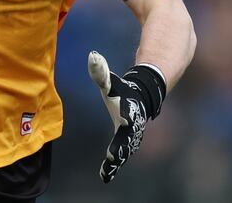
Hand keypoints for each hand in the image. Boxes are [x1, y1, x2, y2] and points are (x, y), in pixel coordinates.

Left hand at [88, 51, 165, 182]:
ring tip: (107, 172)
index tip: (126, 120)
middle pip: (128, 137)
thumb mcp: (110, 81)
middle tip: (113, 157)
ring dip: (116, 161)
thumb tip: (92, 54)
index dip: (128, 116)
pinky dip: (113, 166)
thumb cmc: (122, 91)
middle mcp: (133, 126)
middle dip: (121, 147)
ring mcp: (131, 137)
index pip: (130, 113)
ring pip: (124, 150)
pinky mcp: (126, 144)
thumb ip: (100, 70)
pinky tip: (104, 176)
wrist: (139, 101)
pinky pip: (119, 156)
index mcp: (129, 110)